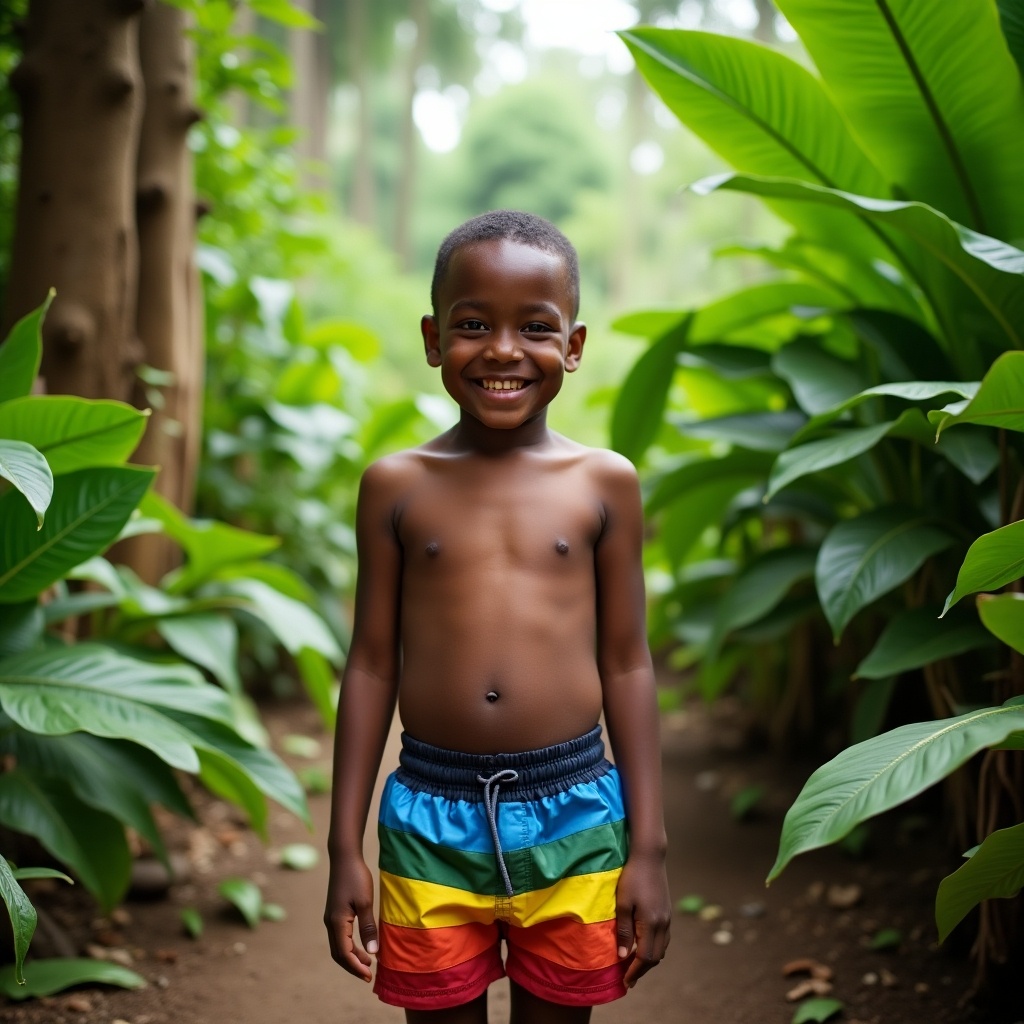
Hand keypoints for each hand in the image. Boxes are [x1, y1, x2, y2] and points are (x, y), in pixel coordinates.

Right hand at [324, 854, 377, 981]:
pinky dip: (349, 945)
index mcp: (337, 922)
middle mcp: (330, 923)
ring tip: (368, 961)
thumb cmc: (356, 877)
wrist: (344, 857)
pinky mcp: (335, 913)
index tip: (369, 975)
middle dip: (353, 965)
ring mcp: (331, 918)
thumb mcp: (365, 902)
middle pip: (338, 953)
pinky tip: (361, 944)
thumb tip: (372, 952)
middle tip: (369, 973)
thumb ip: (368, 927)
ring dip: (351, 956)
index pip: (344, 953)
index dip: (356, 967)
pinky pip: (340, 936)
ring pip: (338, 945)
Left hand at [615, 851, 670, 989]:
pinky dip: (654, 948)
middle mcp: (663, 924)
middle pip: (655, 957)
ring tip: (634, 965)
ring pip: (662, 949)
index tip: (625, 982)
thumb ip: (624, 931)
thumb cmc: (632, 878)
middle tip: (628, 978)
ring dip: (649, 960)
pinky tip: (644, 946)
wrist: (649, 857)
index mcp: (651, 924)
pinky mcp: (667, 912)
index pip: (645, 957)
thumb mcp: (622, 903)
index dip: (634, 972)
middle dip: (642, 970)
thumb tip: (623, 957)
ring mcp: (667, 918)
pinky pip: (664, 938)